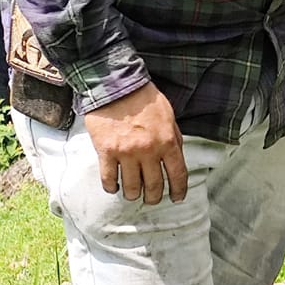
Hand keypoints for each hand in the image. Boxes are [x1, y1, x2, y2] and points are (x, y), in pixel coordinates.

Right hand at [82, 83, 186, 204]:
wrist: (116, 86)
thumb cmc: (144, 99)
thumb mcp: (169, 116)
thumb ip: (173, 138)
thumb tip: (175, 158)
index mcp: (167, 142)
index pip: (177, 174)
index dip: (178, 190)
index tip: (177, 198)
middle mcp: (148, 151)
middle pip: (154, 185)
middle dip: (154, 197)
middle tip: (152, 199)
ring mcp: (126, 153)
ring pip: (132, 187)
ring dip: (134, 194)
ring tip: (133, 194)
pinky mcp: (106, 152)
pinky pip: (109, 179)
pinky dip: (112, 187)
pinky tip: (114, 188)